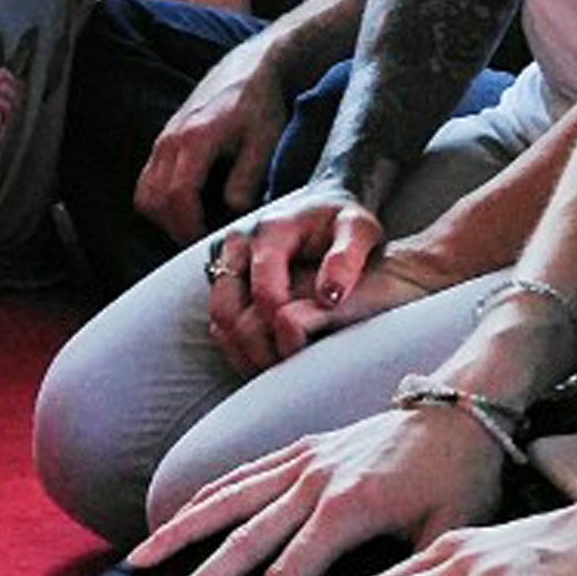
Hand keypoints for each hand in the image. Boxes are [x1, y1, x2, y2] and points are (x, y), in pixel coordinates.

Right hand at [129, 405, 506, 575]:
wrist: (463, 409)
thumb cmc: (462, 479)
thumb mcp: (448, 536)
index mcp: (348, 507)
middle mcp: (315, 479)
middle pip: (241, 539)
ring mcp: (304, 459)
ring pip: (227, 497)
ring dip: (180, 532)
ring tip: (137, 562)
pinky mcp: (303, 446)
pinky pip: (243, 471)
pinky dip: (206, 494)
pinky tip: (176, 516)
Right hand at [137, 44, 287, 246]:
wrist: (249, 69)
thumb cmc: (260, 105)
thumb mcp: (264, 142)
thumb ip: (247, 177)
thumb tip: (232, 210)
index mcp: (196, 138)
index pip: (177, 195)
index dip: (188, 225)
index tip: (204, 240)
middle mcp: (171, 139)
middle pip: (152, 198)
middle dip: (172, 226)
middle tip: (198, 239)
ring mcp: (163, 139)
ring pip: (144, 191)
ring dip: (163, 215)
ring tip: (192, 224)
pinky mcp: (163, 140)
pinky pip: (147, 179)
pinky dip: (159, 199)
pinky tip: (187, 204)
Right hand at [203, 185, 390, 373]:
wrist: (322, 202)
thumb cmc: (343, 221)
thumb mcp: (359, 230)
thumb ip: (347, 258)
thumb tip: (329, 298)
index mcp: (273, 229)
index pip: (264, 288)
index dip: (280, 325)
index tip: (303, 351)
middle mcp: (240, 241)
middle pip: (228, 307)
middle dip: (254, 346)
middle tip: (284, 373)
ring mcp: (225, 257)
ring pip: (217, 316)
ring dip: (240, 350)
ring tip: (273, 373)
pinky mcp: (222, 272)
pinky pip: (218, 316)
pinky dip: (235, 342)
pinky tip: (263, 359)